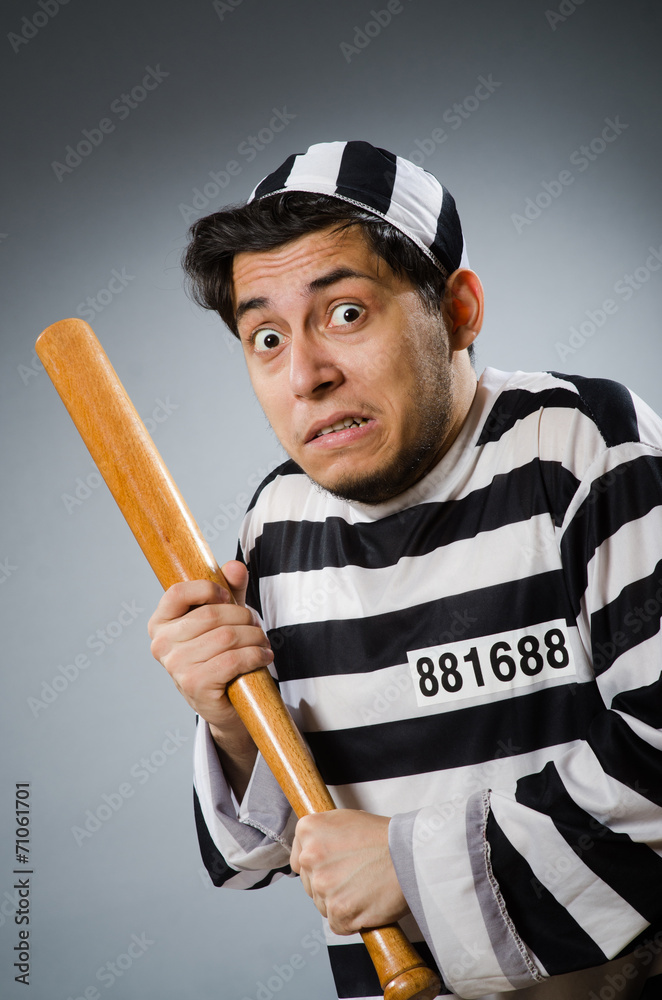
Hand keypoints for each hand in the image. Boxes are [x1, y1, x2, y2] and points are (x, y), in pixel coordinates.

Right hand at [147, 560, 272, 737]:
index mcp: (160, 623)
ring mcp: (175, 666)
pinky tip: (263, 656)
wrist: (222, 700)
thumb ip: (229, 589)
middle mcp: (162, 644)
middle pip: (211, 615)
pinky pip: (233, 660)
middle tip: (257, 626)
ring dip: (254, 637)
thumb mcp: (224, 616)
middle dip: (244, 617)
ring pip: (226, 637)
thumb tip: (234, 567)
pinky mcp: (195, 685)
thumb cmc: (219, 652)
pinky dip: (255, 655)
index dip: (208, 590)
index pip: (177, 593)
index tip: (227, 597)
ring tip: (262, 642)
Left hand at [290, 810, 409, 935]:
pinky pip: (337, 924)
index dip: (317, 867)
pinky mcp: (338, 910)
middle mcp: (311, 856)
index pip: (298, 861)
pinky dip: (351, 920)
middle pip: (310, 884)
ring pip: (323, 905)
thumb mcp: (345, 820)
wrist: (410, 855)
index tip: (332, 867)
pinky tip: (366, 903)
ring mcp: (323, 885)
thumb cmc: (384, 837)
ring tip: (364, 887)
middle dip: (329, 885)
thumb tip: (311, 851)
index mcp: (309, 830)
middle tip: (355, 876)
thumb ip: (322, 836)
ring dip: (340, 902)